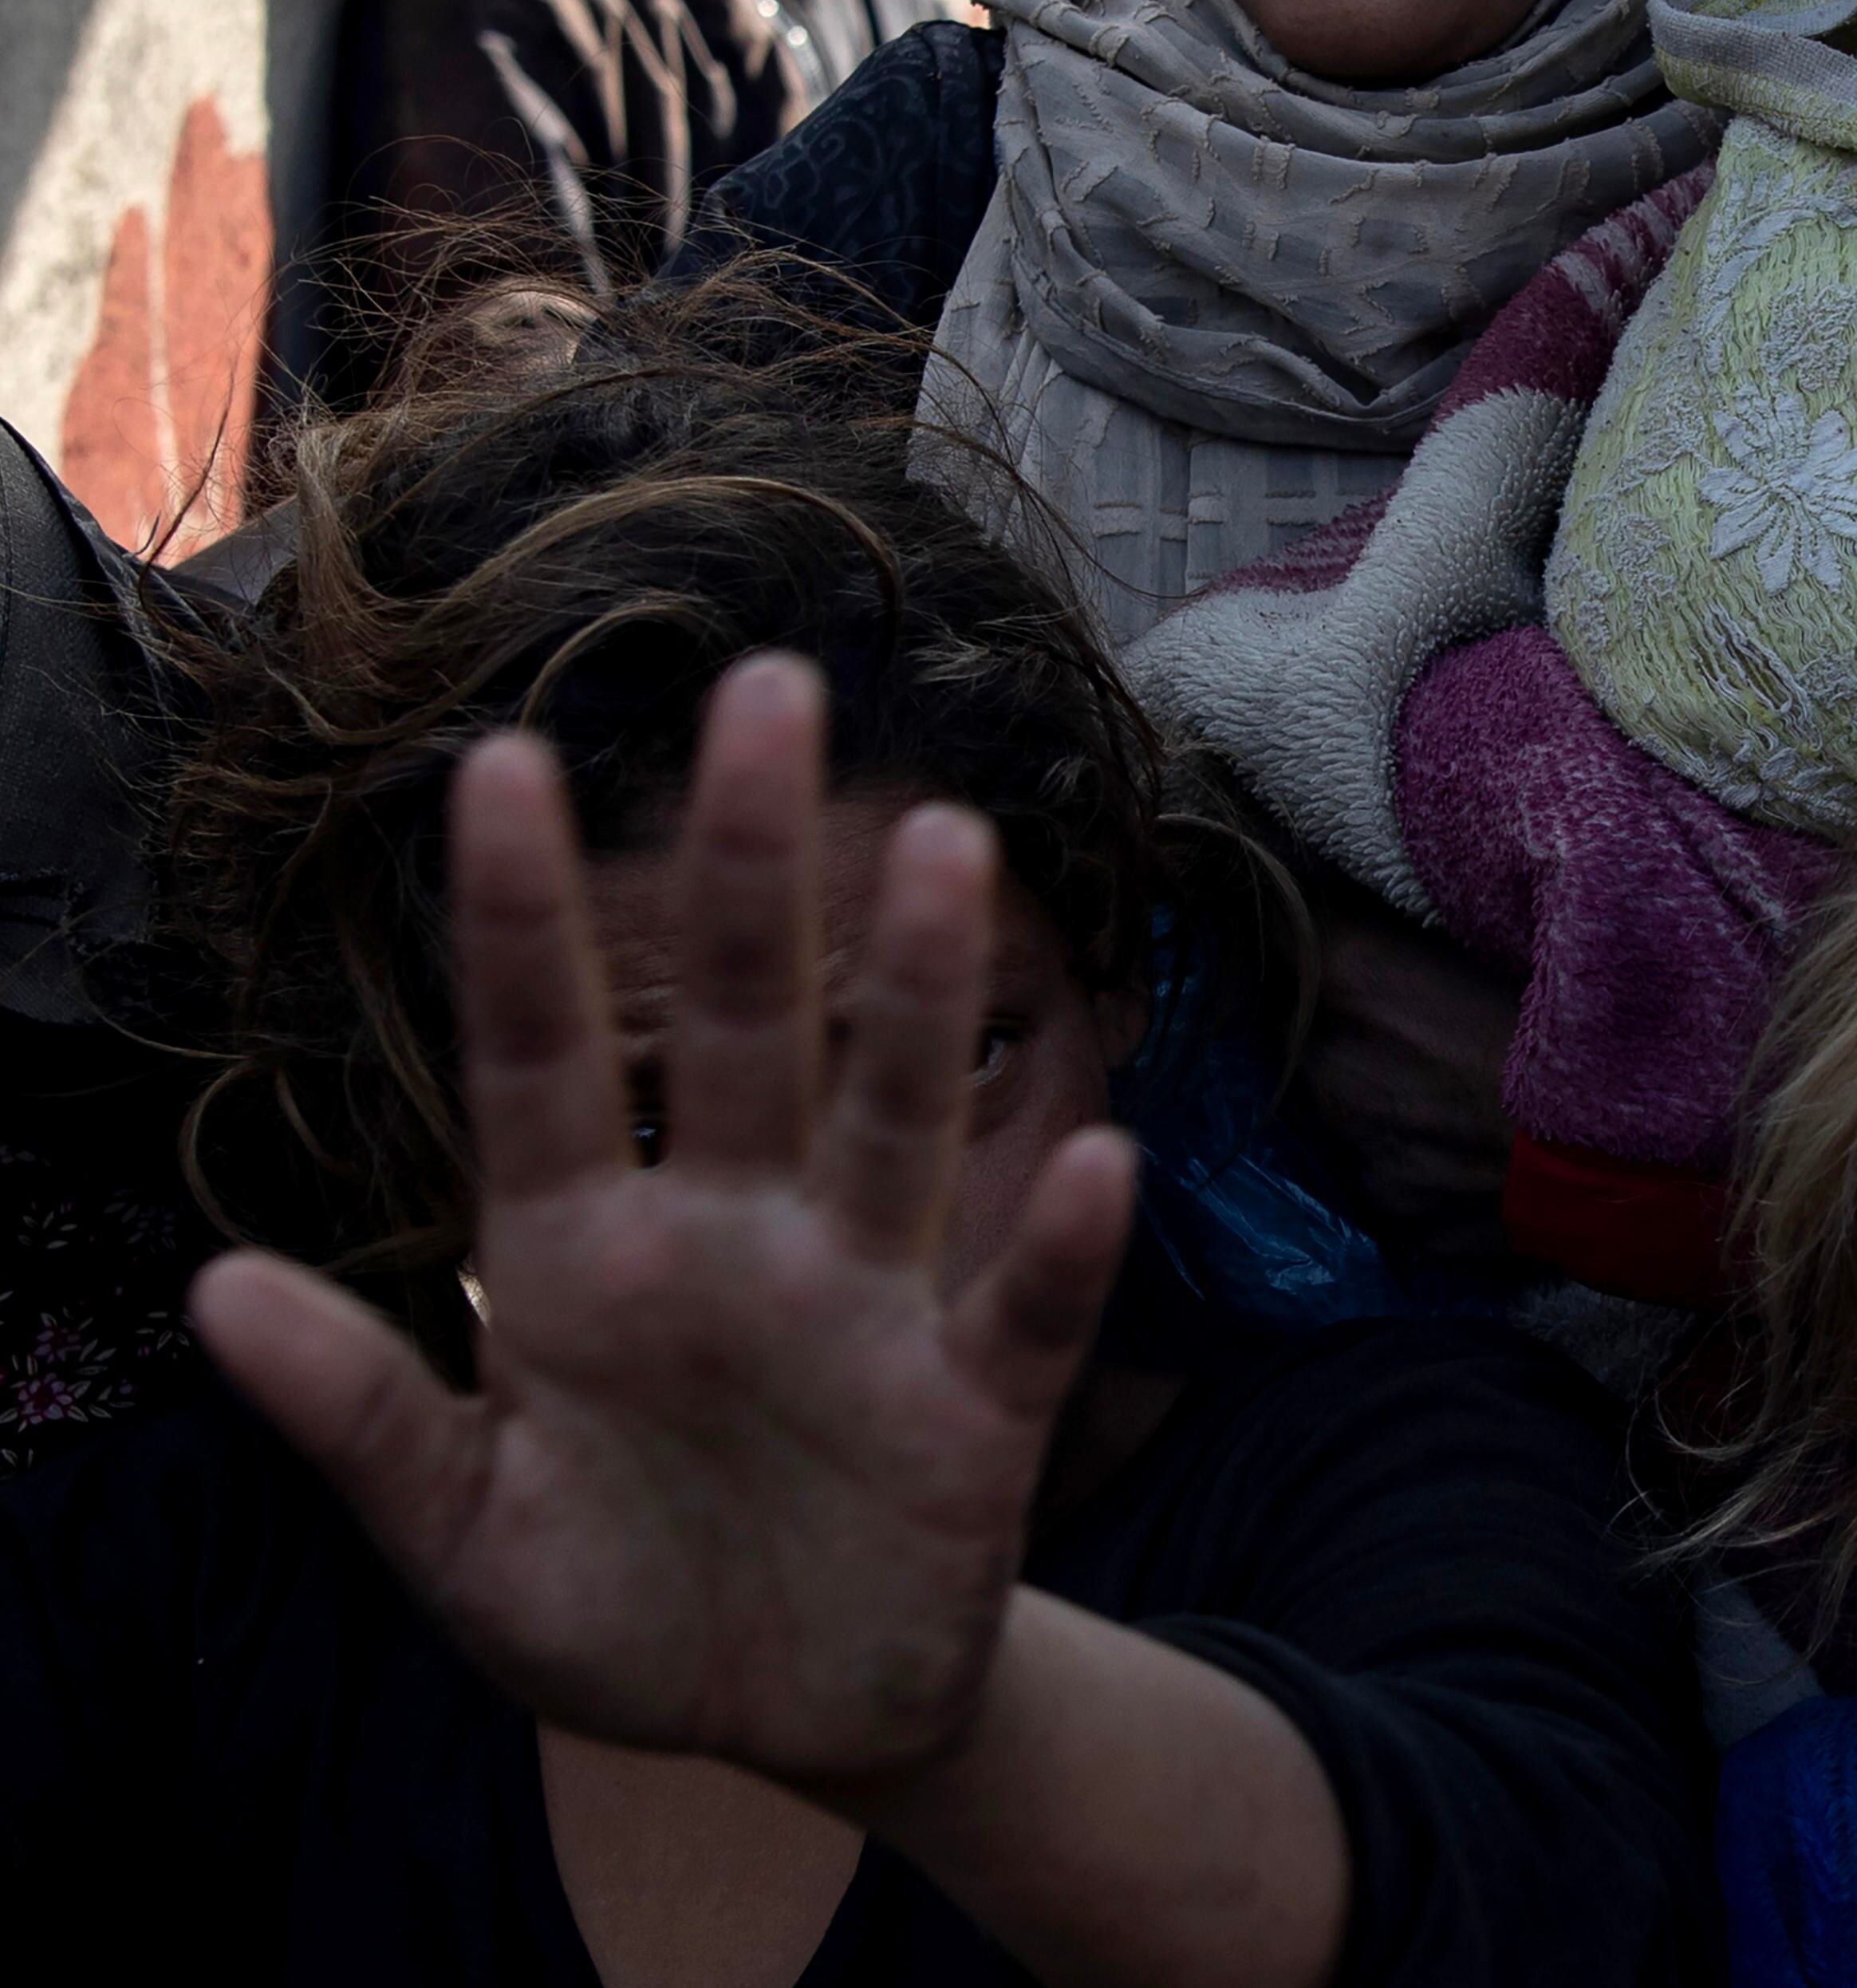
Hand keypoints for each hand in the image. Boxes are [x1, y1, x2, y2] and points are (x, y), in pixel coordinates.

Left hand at [190, 656, 1137, 1789]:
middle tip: (770, 690)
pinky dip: (1064, 1244)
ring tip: (943, 843)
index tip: (504, 767)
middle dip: (752, 865)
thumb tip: (208, 1292)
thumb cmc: (618, 1602)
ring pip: (897, 1120)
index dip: (523, 925)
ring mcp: (865, 1309)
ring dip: (919, 992)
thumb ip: (358, 1417)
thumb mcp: (459, 1537)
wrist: (791, 1716)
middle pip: (744, 1026)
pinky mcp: (977, 1406)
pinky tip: (1098, 1159)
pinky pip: (1027, 1313)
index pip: (542, 1064)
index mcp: (585, 1262)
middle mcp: (736, 1241)